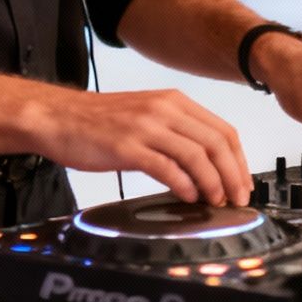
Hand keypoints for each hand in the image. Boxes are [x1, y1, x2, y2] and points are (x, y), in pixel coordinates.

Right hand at [27, 87, 251, 206]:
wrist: (58, 117)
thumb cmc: (99, 121)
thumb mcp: (146, 115)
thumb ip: (176, 133)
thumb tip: (206, 164)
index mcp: (173, 101)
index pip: (222, 130)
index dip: (239, 161)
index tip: (243, 182)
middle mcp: (163, 110)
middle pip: (216, 144)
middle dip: (233, 175)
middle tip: (236, 198)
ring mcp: (146, 127)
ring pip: (197, 156)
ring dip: (213, 183)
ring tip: (215, 200)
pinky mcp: (127, 147)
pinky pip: (167, 168)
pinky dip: (184, 185)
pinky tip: (188, 196)